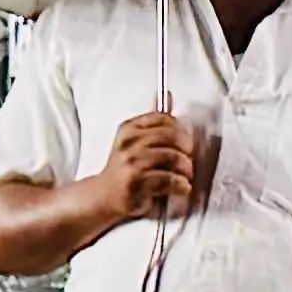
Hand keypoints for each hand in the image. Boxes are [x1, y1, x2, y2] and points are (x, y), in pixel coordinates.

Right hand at [92, 109, 198, 228]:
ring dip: (186, 168)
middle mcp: (128, 143)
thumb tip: (167, 96)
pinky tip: (181, 187)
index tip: (184, 142)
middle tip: (188, 159)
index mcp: (129, 128)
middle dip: (185, 148)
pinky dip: (181, 184)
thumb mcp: (134, 141)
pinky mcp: (136, 182)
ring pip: (172, 156)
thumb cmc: (124, 169)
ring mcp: (131, 162)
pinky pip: (169, 178)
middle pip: (170, 135)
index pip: (162, 118)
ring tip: (185, 175)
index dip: (179, 129)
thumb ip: (153, 121)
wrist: (104, 196)